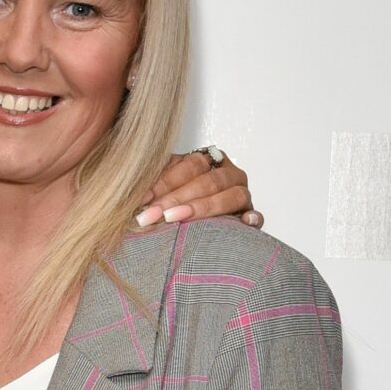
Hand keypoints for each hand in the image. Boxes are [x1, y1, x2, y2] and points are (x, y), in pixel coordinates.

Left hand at [135, 146, 260, 231]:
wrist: (194, 228)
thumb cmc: (174, 205)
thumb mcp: (162, 189)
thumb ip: (153, 183)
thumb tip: (134, 195)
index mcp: (209, 161)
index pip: (191, 165)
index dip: (166, 181)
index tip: (142, 198)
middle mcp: (229, 174)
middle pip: (208, 181)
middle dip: (176, 198)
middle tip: (151, 215)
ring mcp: (243, 195)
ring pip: (231, 196)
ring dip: (203, 207)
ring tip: (176, 218)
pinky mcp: (250, 218)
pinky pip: (256, 217)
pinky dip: (251, 219)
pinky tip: (243, 223)